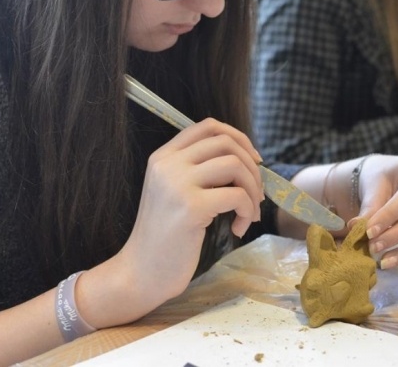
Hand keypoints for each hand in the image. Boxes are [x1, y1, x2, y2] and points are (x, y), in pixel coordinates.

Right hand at [118, 118, 263, 305]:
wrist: (141, 272)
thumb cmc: (164, 237)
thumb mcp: (173, 192)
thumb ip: (198, 171)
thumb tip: (246, 161)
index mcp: (163, 156)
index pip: (208, 126)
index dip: (238, 138)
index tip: (253, 161)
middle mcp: (168, 164)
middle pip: (226, 142)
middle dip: (252, 167)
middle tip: (256, 194)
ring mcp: (178, 183)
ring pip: (235, 164)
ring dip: (253, 190)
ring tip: (249, 213)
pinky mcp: (191, 207)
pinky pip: (237, 196)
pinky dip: (247, 211)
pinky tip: (238, 229)